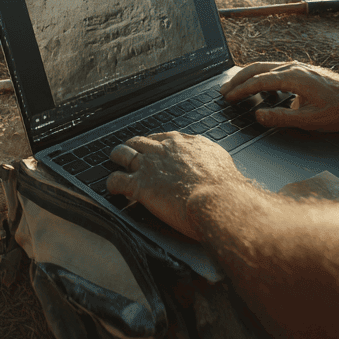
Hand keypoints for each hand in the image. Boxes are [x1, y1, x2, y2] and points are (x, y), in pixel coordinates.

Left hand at [106, 132, 247, 240]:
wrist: (220, 201)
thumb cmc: (226, 187)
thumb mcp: (220, 162)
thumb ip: (210, 159)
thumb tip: (211, 165)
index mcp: (185, 143)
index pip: (163, 137)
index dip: (155, 143)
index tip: (153, 148)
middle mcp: (164, 149)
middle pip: (140, 142)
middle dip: (133, 146)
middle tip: (130, 152)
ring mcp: (150, 165)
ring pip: (124, 154)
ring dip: (118, 158)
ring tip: (116, 162)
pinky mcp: (140, 185)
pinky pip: (116, 180)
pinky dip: (112, 184)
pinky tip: (113, 189)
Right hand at [221, 61, 338, 131]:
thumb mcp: (309, 120)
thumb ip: (281, 118)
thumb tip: (258, 115)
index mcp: (293, 77)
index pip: (258, 81)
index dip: (240, 90)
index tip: (227, 98)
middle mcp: (294, 68)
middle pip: (258, 69)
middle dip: (238, 80)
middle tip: (223, 91)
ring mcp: (300, 68)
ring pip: (266, 67)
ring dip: (249, 76)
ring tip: (236, 87)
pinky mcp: (304, 72)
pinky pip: (276, 70)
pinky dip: (261, 76)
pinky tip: (260, 87)